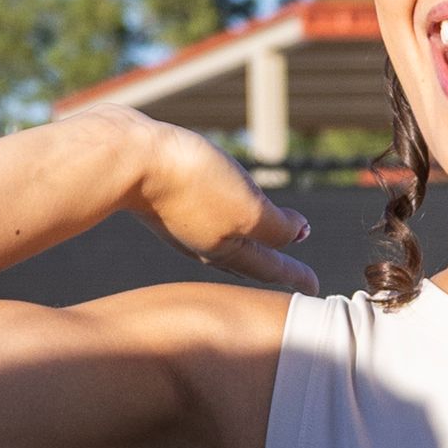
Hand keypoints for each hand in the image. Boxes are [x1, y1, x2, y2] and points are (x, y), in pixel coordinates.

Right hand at [96, 114, 319, 292]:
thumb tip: (300, 234)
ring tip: (262, 244)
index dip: (296, 275)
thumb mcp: (248, 211)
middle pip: (247, 261)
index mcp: (227, 251)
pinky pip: (206, 219)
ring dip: (248, 245)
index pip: (271, 268)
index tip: (317, 289)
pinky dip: (223, 223)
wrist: (130, 158)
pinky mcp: (167, 200)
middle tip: (292, 275)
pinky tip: (219, 213)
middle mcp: (204, 244)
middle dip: (271, 267)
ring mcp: (183, 223)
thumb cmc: (192, 185)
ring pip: (224, 242)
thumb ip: (277, 228)